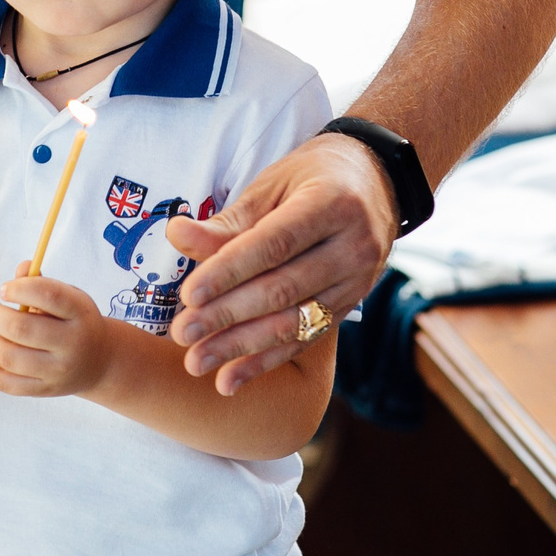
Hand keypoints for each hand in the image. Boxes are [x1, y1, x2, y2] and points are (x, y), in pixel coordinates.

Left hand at [0, 268, 111, 397]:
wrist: (98, 362)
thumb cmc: (74, 322)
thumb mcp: (68, 298)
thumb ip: (41, 283)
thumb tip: (22, 268)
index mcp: (80, 313)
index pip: (48, 295)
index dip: (19, 288)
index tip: (4, 289)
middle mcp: (71, 344)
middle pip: (21, 329)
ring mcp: (57, 371)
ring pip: (8, 356)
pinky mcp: (43, 390)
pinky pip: (4, 382)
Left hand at [167, 132, 392, 393]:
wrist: (378, 183)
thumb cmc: (314, 176)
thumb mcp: (273, 183)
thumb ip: (229, 220)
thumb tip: (177, 235)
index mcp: (332, 205)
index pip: (275, 245)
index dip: (230, 272)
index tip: (189, 294)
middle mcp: (353, 247)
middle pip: (283, 289)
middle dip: (228, 315)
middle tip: (182, 334)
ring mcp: (357, 282)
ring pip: (294, 322)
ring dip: (241, 347)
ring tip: (197, 362)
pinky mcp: (350, 306)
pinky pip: (305, 340)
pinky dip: (265, 362)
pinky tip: (229, 379)